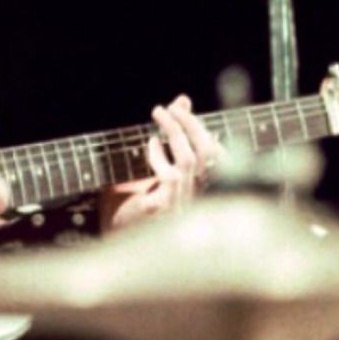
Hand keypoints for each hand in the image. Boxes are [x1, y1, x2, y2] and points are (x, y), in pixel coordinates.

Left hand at [100, 94, 219, 231]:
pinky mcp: (163, 209)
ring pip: (188, 161)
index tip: (183, 107)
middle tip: (170, 106)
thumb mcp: (160, 164)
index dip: (203, 128)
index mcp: (200, 188)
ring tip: (159, 114)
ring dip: (174, 131)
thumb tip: (183, 99)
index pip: (216, 154)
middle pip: (206, 153)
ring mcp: (182, 204)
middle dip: (189, 124)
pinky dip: (159, 156)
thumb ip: (176, 133)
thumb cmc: (142, 200)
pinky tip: (150, 144)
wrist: (121, 240)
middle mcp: (197, 196)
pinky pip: (168, 176)